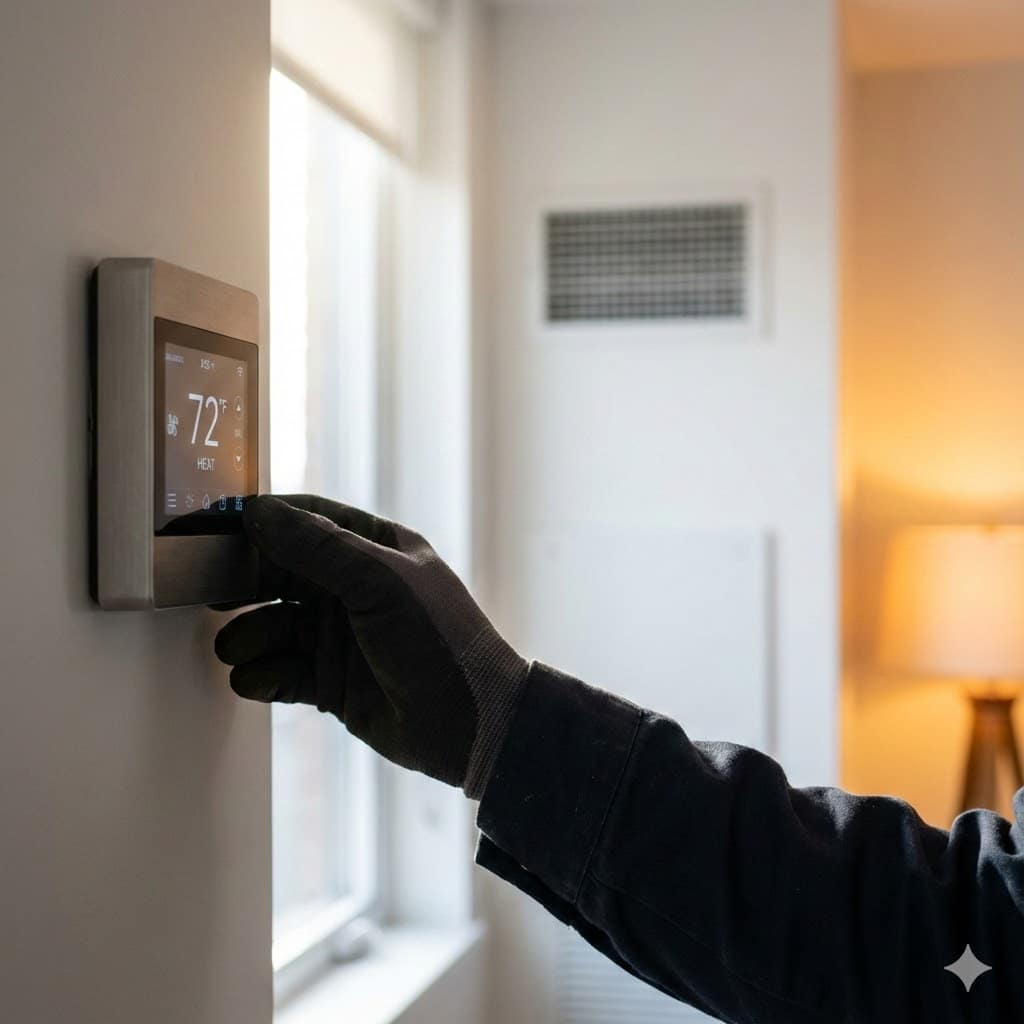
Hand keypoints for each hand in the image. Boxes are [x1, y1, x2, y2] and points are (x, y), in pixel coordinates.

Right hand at [213, 494, 529, 797]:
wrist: (472, 726)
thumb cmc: (439, 640)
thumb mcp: (381, 583)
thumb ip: (319, 547)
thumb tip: (259, 512)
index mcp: (375, 548)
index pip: (306, 521)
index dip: (259, 521)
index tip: (210, 527)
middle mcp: (354, 588)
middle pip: (280, 573)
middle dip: (244, 583)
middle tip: (207, 593)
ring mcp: (341, 636)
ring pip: (273, 625)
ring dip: (249, 635)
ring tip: (239, 648)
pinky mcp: (330, 683)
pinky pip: (280, 672)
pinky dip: (262, 675)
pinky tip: (256, 679)